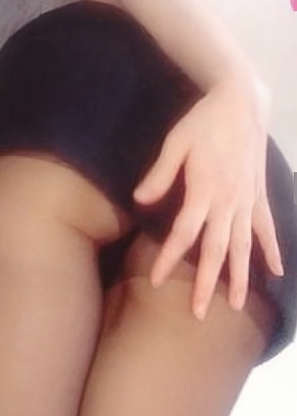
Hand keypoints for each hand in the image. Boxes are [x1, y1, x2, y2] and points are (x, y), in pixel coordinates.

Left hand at [132, 76, 283, 319]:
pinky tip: (276, 272)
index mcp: (204, 189)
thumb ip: (159, 174)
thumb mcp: (175, 143)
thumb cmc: (203, 121)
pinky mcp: (259, 195)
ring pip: (244, 246)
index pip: (183, 232)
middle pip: (216, 249)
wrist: (242, 101)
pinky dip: (272, 250)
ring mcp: (247, 200)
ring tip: (236, 306)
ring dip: (240, 277)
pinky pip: (267, 228)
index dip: (169, 257)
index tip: (154, 280)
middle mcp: (229, 200)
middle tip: (197, 314)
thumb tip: (139, 200)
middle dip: (205, 283)